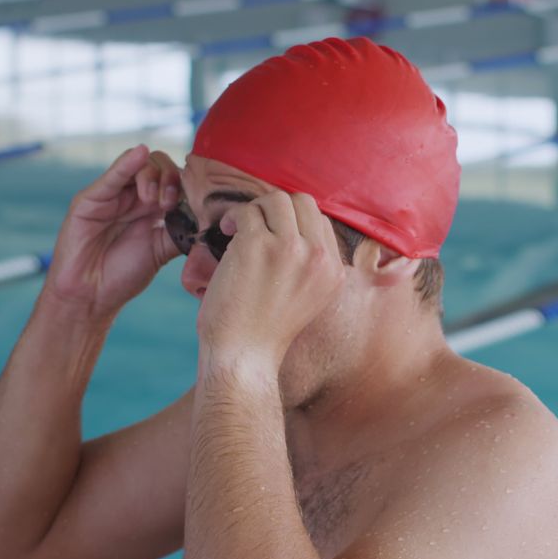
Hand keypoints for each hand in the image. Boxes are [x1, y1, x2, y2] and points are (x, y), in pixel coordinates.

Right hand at [43, 145, 182, 320]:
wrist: (91, 296)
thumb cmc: (123, 275)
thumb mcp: (162, 251)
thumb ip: (182, 231)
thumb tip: (210, 219)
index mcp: (152, 206)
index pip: (174, 178)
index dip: (186, 185)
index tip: (192, 205)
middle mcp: (133, 196)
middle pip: (159, 166)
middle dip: (171, 179)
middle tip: (170, 204)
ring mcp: (112, 195)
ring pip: (139, 165)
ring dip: (154, 177)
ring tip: (155, 203)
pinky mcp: (90, 199)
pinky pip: (112, 176)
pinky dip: (127, 163)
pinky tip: (140, 153)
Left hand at [197, 191, 345, 369]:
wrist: (243, 358)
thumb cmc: (265, 332)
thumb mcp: (307, 298)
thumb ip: (309, 265)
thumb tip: (290, 227)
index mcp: (334, 271)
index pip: (320, 222)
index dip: (292, 222)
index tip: (272, 234)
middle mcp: (318, 257)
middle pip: (303, 202)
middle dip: (275, 208)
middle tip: (254, 226)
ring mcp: (289, 248)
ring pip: (276, 200)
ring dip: (254, 210)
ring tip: (236, 228)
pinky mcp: (257, 245)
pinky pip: (246, 212)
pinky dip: (232, 218)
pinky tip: (224, 232)